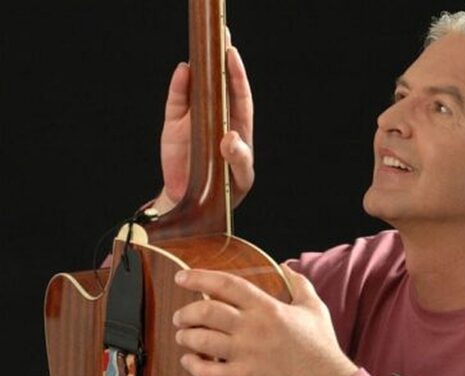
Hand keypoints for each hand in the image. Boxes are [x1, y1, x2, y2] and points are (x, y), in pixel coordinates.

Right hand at [155, 38, 254, 213]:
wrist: (192, 202)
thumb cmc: (224, 190)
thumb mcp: (238, 179)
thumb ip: (238, 159)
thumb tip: (230, 137)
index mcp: (238, 127)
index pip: (240, 96)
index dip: (237, 75)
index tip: (233, 56)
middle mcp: (218, 117)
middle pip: (221, 84)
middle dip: (222, 60)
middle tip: (222, 35)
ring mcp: (196, 119)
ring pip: (198, 87)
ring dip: (200, 67)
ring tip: (203, 45)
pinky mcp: (175, 125)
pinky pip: (177, 101)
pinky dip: (179, 86)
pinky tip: (184, 71)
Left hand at [172, 264, 358, 375]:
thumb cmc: (320, 346)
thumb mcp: (314, 307)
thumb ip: (299, 284)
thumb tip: (287, 267)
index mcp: (267, 308)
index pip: (226, 285)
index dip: (200, 278)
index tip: (182, 277)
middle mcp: (253, 327)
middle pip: (206, 311)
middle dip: (186, 312)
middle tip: (180, 315)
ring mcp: (246, 353)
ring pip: (202, 340)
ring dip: (186, 336)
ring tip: (183, 336)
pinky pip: (207, 372)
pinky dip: (192, 366)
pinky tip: (189, 361)